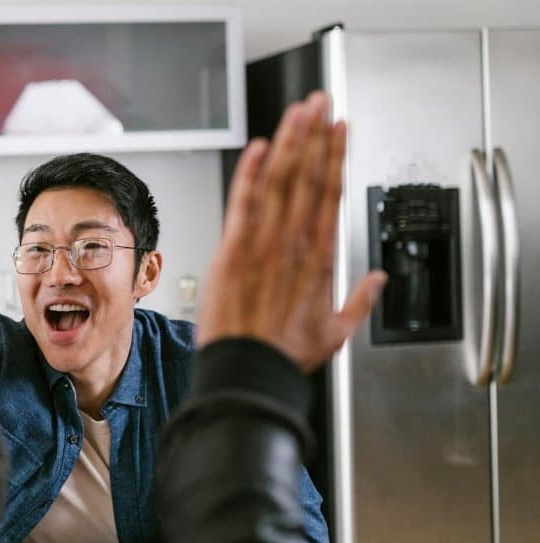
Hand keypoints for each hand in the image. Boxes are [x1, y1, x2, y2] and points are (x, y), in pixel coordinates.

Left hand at [195, 91, 386, 370]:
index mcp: (320, 257)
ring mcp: (264, 244)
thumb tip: (378, 280)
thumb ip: (360, 300)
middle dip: (316, 135)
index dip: (337, 155)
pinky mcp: (233, 250)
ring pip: (280, 181)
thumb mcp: (338, 332)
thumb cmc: (286, 354)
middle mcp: (295, 243)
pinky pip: (244, 202)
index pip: (332, 192)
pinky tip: (261, 146)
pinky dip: (251, 172)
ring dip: (290, 141)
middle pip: (309, 176)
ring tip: (299, 111)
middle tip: (321, 102)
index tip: (341, 129)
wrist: (249, 371)